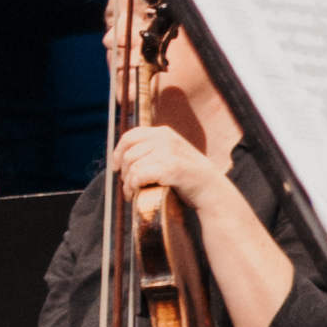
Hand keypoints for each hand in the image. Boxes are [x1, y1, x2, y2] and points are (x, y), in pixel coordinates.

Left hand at [111, 122, 229, 213]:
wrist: (212, 190)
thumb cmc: (187, 176)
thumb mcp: (170, 154)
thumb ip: (152, 149)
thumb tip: (121, 155)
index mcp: (164, 132)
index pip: (130, 136)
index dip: (117, 152)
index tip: (114, 167)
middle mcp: (165, 138)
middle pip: (128, 154)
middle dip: (122, 172)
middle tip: (127, 185)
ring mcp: (168, 152)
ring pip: (132, 167)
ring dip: (127, 183)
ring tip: (131, 192)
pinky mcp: (170, 167)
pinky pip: (139, 176)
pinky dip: (133, 187)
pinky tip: (135, 194)